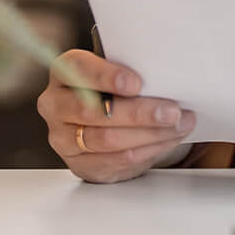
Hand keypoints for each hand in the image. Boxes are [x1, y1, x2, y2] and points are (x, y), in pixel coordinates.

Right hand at [37, 49, 196, 183]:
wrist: (108, 122)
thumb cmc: (116, 89)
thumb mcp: (120, 72)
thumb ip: (132, 70)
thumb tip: (167, 76)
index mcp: (65, 72)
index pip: (79, 70)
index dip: (107, 77)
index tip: (136, 83)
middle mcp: (56, 105)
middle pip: (93, 111)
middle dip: (138, 113)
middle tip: (171, 111)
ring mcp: (64, 138)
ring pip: (106, 139)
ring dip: (149, 134)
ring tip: (178, 125)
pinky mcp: (80, 164)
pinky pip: (115, 160)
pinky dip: (147, 150)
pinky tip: (166, 140)